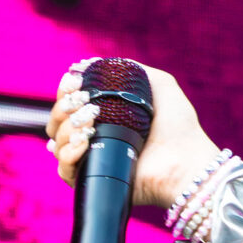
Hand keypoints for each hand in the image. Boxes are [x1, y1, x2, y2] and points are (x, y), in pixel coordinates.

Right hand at [44, 60, 219, 206]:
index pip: (69, 102)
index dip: (66, 90)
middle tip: (88, 105)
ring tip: (92, 123)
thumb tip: (92, 62)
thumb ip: (134, 68)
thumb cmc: (179, 127)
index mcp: (105, 117)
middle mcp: (94, 138)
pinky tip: (85, 142)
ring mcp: (92, 160)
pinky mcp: (92, 180)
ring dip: (68, 127)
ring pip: (56, 142)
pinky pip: (63, 169)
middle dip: (64, 107)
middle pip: (56, 121)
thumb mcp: (161, 85)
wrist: (186, 162)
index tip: (75, 81)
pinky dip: (68, 153)